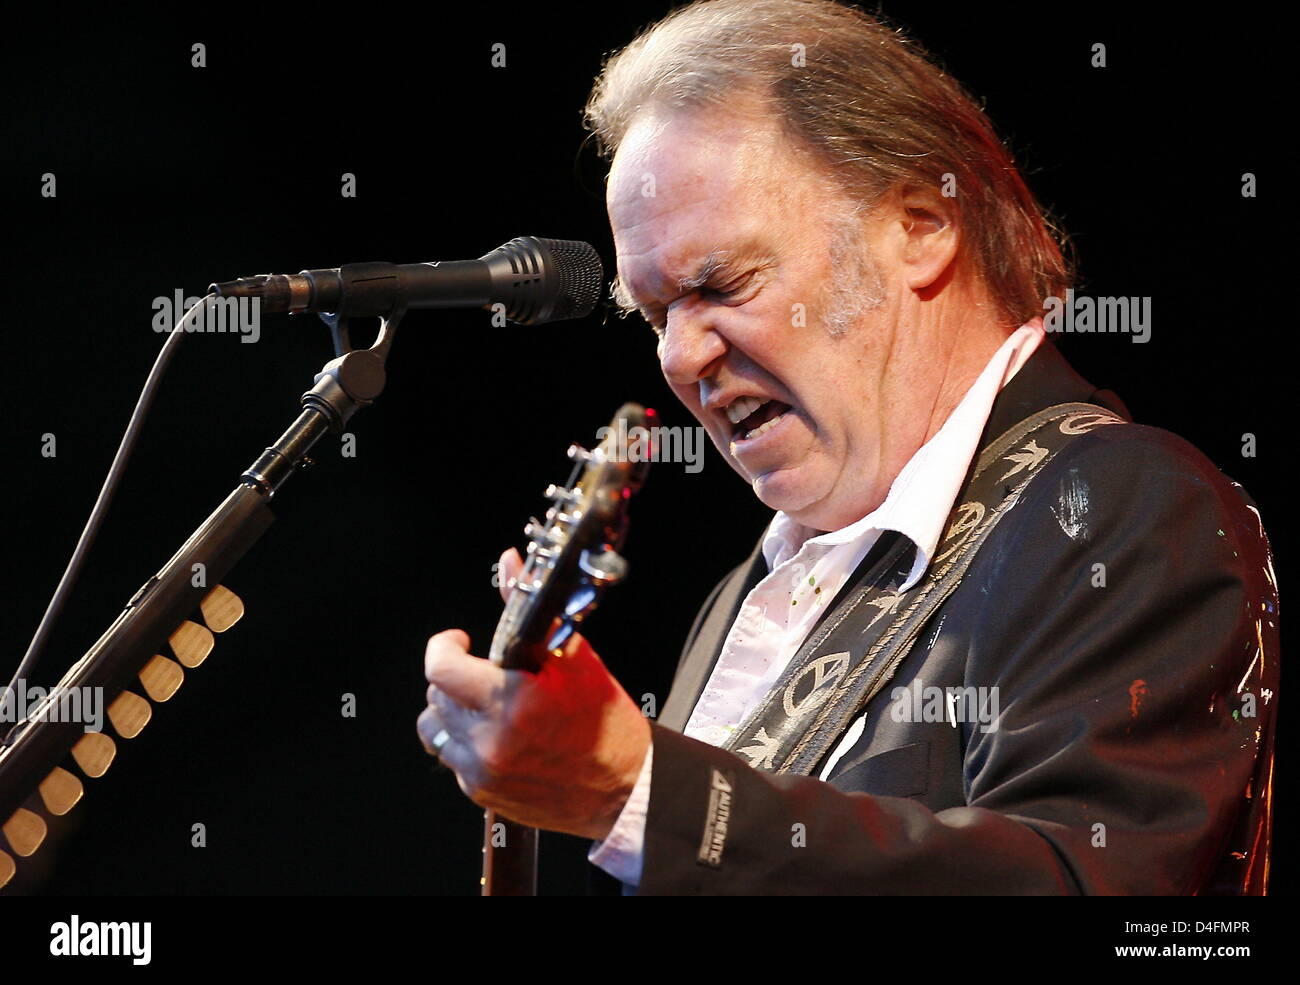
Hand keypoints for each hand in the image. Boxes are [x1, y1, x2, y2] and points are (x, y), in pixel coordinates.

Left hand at [416, 548, 650, 840]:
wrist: (625, 788)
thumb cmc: (606, 724)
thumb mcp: (575, 659)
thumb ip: (531, 610)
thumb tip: (511, 565)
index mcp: (511, 703)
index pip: (439, 667)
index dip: (444, 646)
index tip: (461, 641)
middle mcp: (489, 741)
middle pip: (435, 695)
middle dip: (457, 677)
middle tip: (490, 675)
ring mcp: (482, 771)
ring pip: (436, 728)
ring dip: (454, 711)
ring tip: (488, 706)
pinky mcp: (482, 793)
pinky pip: (453, 758)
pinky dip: (467, 742)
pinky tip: (499, 735)